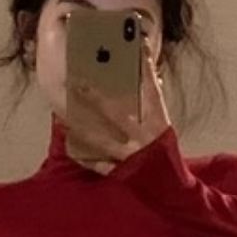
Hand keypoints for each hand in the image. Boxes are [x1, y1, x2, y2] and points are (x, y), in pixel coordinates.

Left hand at [64, 43, 171, 168]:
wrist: (174, 190)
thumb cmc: (165, 154)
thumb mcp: (163, 126)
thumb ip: (152, 102)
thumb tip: (147, 75)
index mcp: (159, 122)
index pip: (151, 90)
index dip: (145, 68)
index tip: (139, 46)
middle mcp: (145, 138)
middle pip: (116, 113)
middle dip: (95, 98)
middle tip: (76, 82)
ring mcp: (132, 157)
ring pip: (101, 140)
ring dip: (81, 128)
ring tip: (62, 115)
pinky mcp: (124, 174)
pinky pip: (101, 165)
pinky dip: (87, 158)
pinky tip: (72, 148)